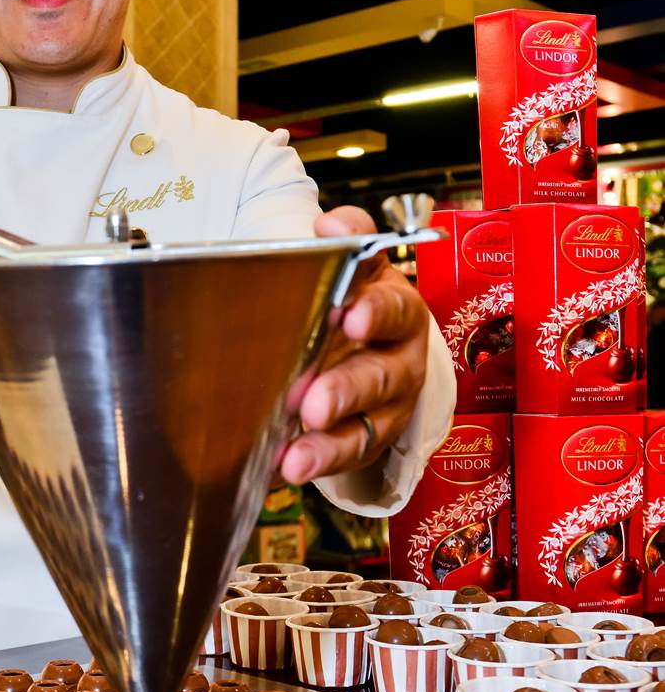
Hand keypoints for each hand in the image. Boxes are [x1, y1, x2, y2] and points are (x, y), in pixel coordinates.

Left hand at [278, 206, 428, 483]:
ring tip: (299, 453)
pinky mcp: (376, 434)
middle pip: (382, 372)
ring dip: (333, 439)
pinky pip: (354, 451)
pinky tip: (291, 466)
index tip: (347, 316)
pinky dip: (323, 461)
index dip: (373, 309)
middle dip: (347, 388)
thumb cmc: (350, 296)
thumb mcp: (351, 263)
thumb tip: (329, 225)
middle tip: (314, 403)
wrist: (366, 336)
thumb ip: (345, 240)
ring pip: (370, 420)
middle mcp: (401, 353)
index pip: (390, 303)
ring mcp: (392, 399)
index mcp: (395, 304)